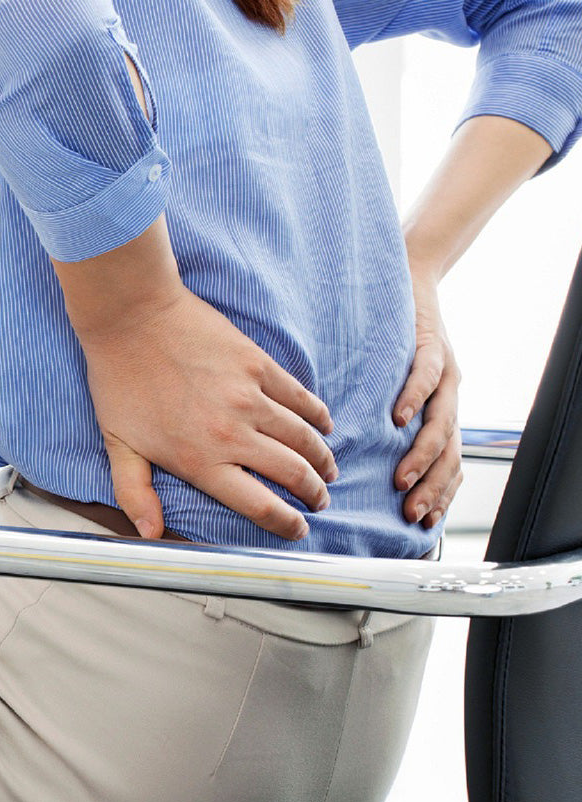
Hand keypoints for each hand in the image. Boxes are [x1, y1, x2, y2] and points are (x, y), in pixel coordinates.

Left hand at [76, 286, 337, 541]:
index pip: (259, 505)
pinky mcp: (257, 364)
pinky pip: (299, 396)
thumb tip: (150, 533)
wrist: (130, 317)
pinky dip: (318, 415)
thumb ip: (135, 492)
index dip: (285, 523)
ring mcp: (248, 397)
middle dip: (313, 493)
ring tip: (327, 471)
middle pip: (292, 474)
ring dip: (322, 459)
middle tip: (319, 501)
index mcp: (200, 460)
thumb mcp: (118, 445)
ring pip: (302, 437)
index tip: (297, 530)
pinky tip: (325, 425)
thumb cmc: (119, 380)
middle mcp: (231, 434)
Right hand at [392, 270, 462, 527]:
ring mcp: (445, 373)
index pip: (447, 465)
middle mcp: (449, 397)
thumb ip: (380, 421)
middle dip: (431, 488)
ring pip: (441, 424)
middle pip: (449, 454)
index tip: (420, 525)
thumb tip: (351, 456)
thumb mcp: (388, 387)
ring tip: (403, 478)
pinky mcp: (433, 345)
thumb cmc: (391, 336)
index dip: (438, 496)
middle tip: (410, 513)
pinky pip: (426, 376)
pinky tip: (397, 417)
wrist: (410, 276)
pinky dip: (413, 398)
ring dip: (423, 456)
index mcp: (438, 412)